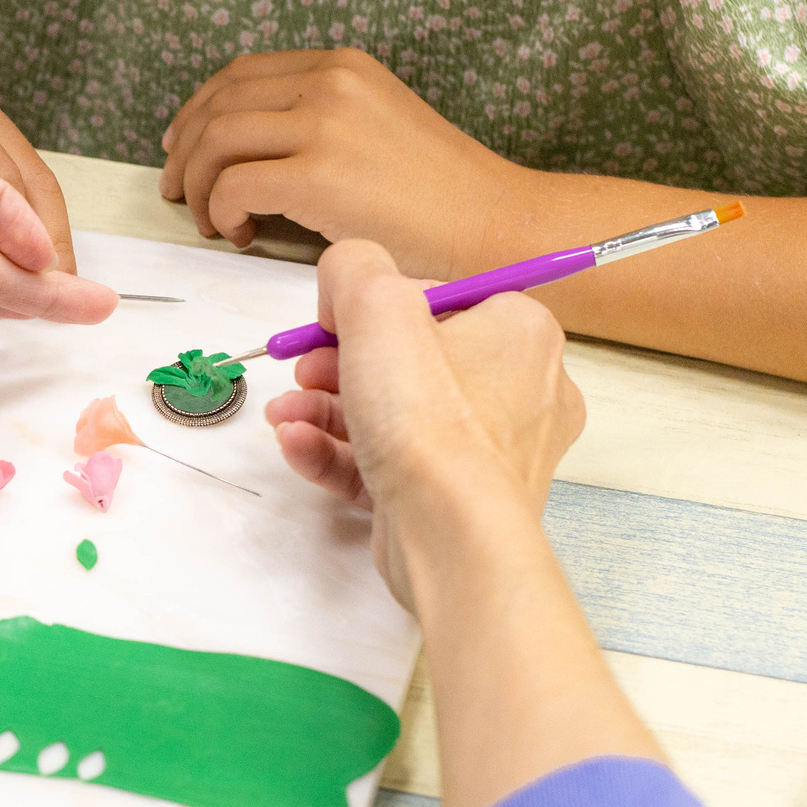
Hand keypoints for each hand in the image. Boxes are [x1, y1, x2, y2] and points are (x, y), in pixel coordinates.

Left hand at [158, 48, 517, 276]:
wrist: (494, 223)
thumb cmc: (439, 195)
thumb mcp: (376, 126)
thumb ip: (318, 122)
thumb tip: (247, 150)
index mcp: (341, 67)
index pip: (239, 75)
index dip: (198, 111)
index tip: (181, 146)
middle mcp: (330, 83)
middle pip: (218, 105)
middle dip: (184, 151)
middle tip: (177, 192)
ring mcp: (324, 125)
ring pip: (216, 142)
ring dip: (197, 184)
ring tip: (212, 220)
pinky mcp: (320, 175)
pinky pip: (234, 184)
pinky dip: (222, 210)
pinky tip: (241, 234)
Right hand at [264, 241, 583, 606]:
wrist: (452, 537)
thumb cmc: (431, 420)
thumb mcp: (376, 307)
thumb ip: (353, 269)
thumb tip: (343, 284)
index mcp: (522, 332)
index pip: (439, 300)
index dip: (375, 309)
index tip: (331, 326)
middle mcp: (522, 390)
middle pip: (412, 361)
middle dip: (338, 365)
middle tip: (302, 373)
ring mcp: (493, 452)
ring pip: (397, 417)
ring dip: (327, 412)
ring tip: (284, 419)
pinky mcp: (460, 500)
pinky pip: (396, 465)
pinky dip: (343, 454)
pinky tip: (298, 448)